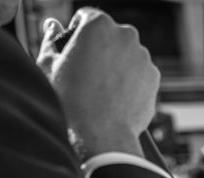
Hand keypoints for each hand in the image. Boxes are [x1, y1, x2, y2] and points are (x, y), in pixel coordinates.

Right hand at [37, 8, 159, 158]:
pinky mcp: (154, 77)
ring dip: (116, 65)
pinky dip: (130, 81)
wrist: (100, 134)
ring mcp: (143, 57)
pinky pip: (139, 73)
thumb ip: (51, 40)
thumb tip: (53, 26)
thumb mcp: (49, 66)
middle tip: (87, 73)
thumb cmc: (71, 100)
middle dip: (100, 48)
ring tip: (101, 89)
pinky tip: (116, 97)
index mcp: (99, 25)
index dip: (77, 33)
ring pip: (126, 54)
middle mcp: (126, 35)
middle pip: (110, 35)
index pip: (86, 17)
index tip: (74, 51)